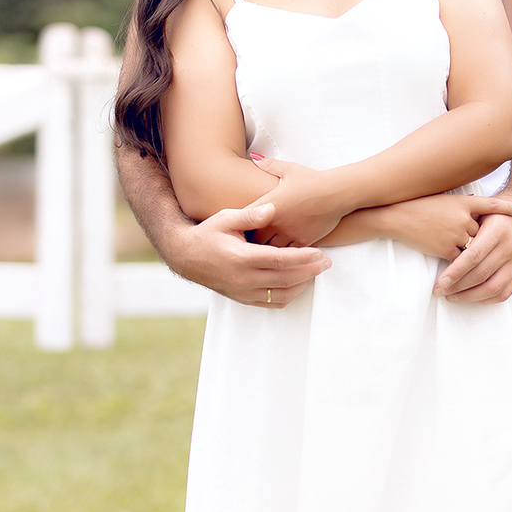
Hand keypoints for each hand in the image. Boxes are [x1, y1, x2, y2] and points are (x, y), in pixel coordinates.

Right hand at [180, 199, 330, 306]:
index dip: (302, 258)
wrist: (185, 257)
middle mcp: (243, 279)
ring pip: (280, 295)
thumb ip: (250, 215)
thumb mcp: (225, 218)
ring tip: (315, 273)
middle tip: (327, 264)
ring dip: (301, 286)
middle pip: (285, 279)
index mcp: (241, 258)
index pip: (280, 260)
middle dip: (310, 272)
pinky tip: (297, 285)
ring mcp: (242, 291)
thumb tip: (272, 208)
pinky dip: (287, 296)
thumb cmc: (207, 234)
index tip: (319, 253)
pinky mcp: (241, 298)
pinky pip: (270, 303)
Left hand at [248, 156, 345, 246]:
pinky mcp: (303, 241)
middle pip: (254, 238)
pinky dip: (284, 254)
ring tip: (264, 250)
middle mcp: (276, 221)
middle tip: (250, 242)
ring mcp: (290, 232)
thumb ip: (268, 165)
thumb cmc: (312, 179)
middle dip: (252, 240)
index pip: (244, 218)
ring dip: (267, 249)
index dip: (239, 224)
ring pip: (270, 249)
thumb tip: (253, 157)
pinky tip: (283, 254)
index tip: (240, 226)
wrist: (336, 192)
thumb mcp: (289, 169)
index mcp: (269, 204)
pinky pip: (288, 254)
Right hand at [388, 193, 511, 261]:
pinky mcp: (446, 250)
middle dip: (477, 237)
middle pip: (482, 233)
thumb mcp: (443, 199)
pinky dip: (456, 261)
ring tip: (448, 242)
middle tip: (465, 235)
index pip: (491, 205)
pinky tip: (442, 252)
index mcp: (463, 202)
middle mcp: (464, 218)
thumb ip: (462, 206)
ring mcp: (456, 235)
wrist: (396, 216)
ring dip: (465, 249)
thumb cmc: (417, 206)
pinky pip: (460, 260)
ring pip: (472, 248)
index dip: (508, 208)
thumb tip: (477, 209)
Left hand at [433, 195, 511, 303]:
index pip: (474, 256)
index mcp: (498, 230)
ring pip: (492, 288)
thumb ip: (466, 232)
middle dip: (457, 286)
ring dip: (469, 296)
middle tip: (440, 290)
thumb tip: (443, 252)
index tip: (441, 281)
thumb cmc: (495, 216)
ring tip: (452, 296)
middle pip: (481, 274)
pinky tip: (471, 297)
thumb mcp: (480, 214)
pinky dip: (486, 299)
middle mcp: (510, 247)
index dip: (456, 271)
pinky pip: (504, 293)